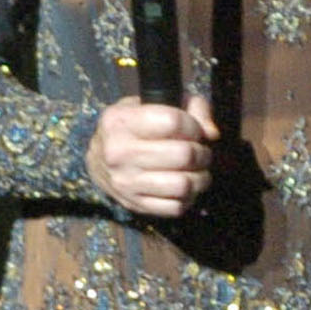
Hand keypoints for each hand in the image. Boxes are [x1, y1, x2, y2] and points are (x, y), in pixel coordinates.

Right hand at [87, 95, 216, 216]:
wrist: (99, 159)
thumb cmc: (136, 125)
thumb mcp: (156, 102)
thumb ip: (192, 107)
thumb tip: (211, 133)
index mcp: (120, 122)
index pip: (173, 122)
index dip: (192, 125)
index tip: (192, 129)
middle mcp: (118, 153)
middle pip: (183, 155)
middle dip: (202, 152)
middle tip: (199, 151)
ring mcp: (124, 182)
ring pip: (183, 184)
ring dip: (200, 177)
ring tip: (197, 169)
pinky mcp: (134, 205)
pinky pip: (176, 207)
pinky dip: (188, 197)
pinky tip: (184, 185)